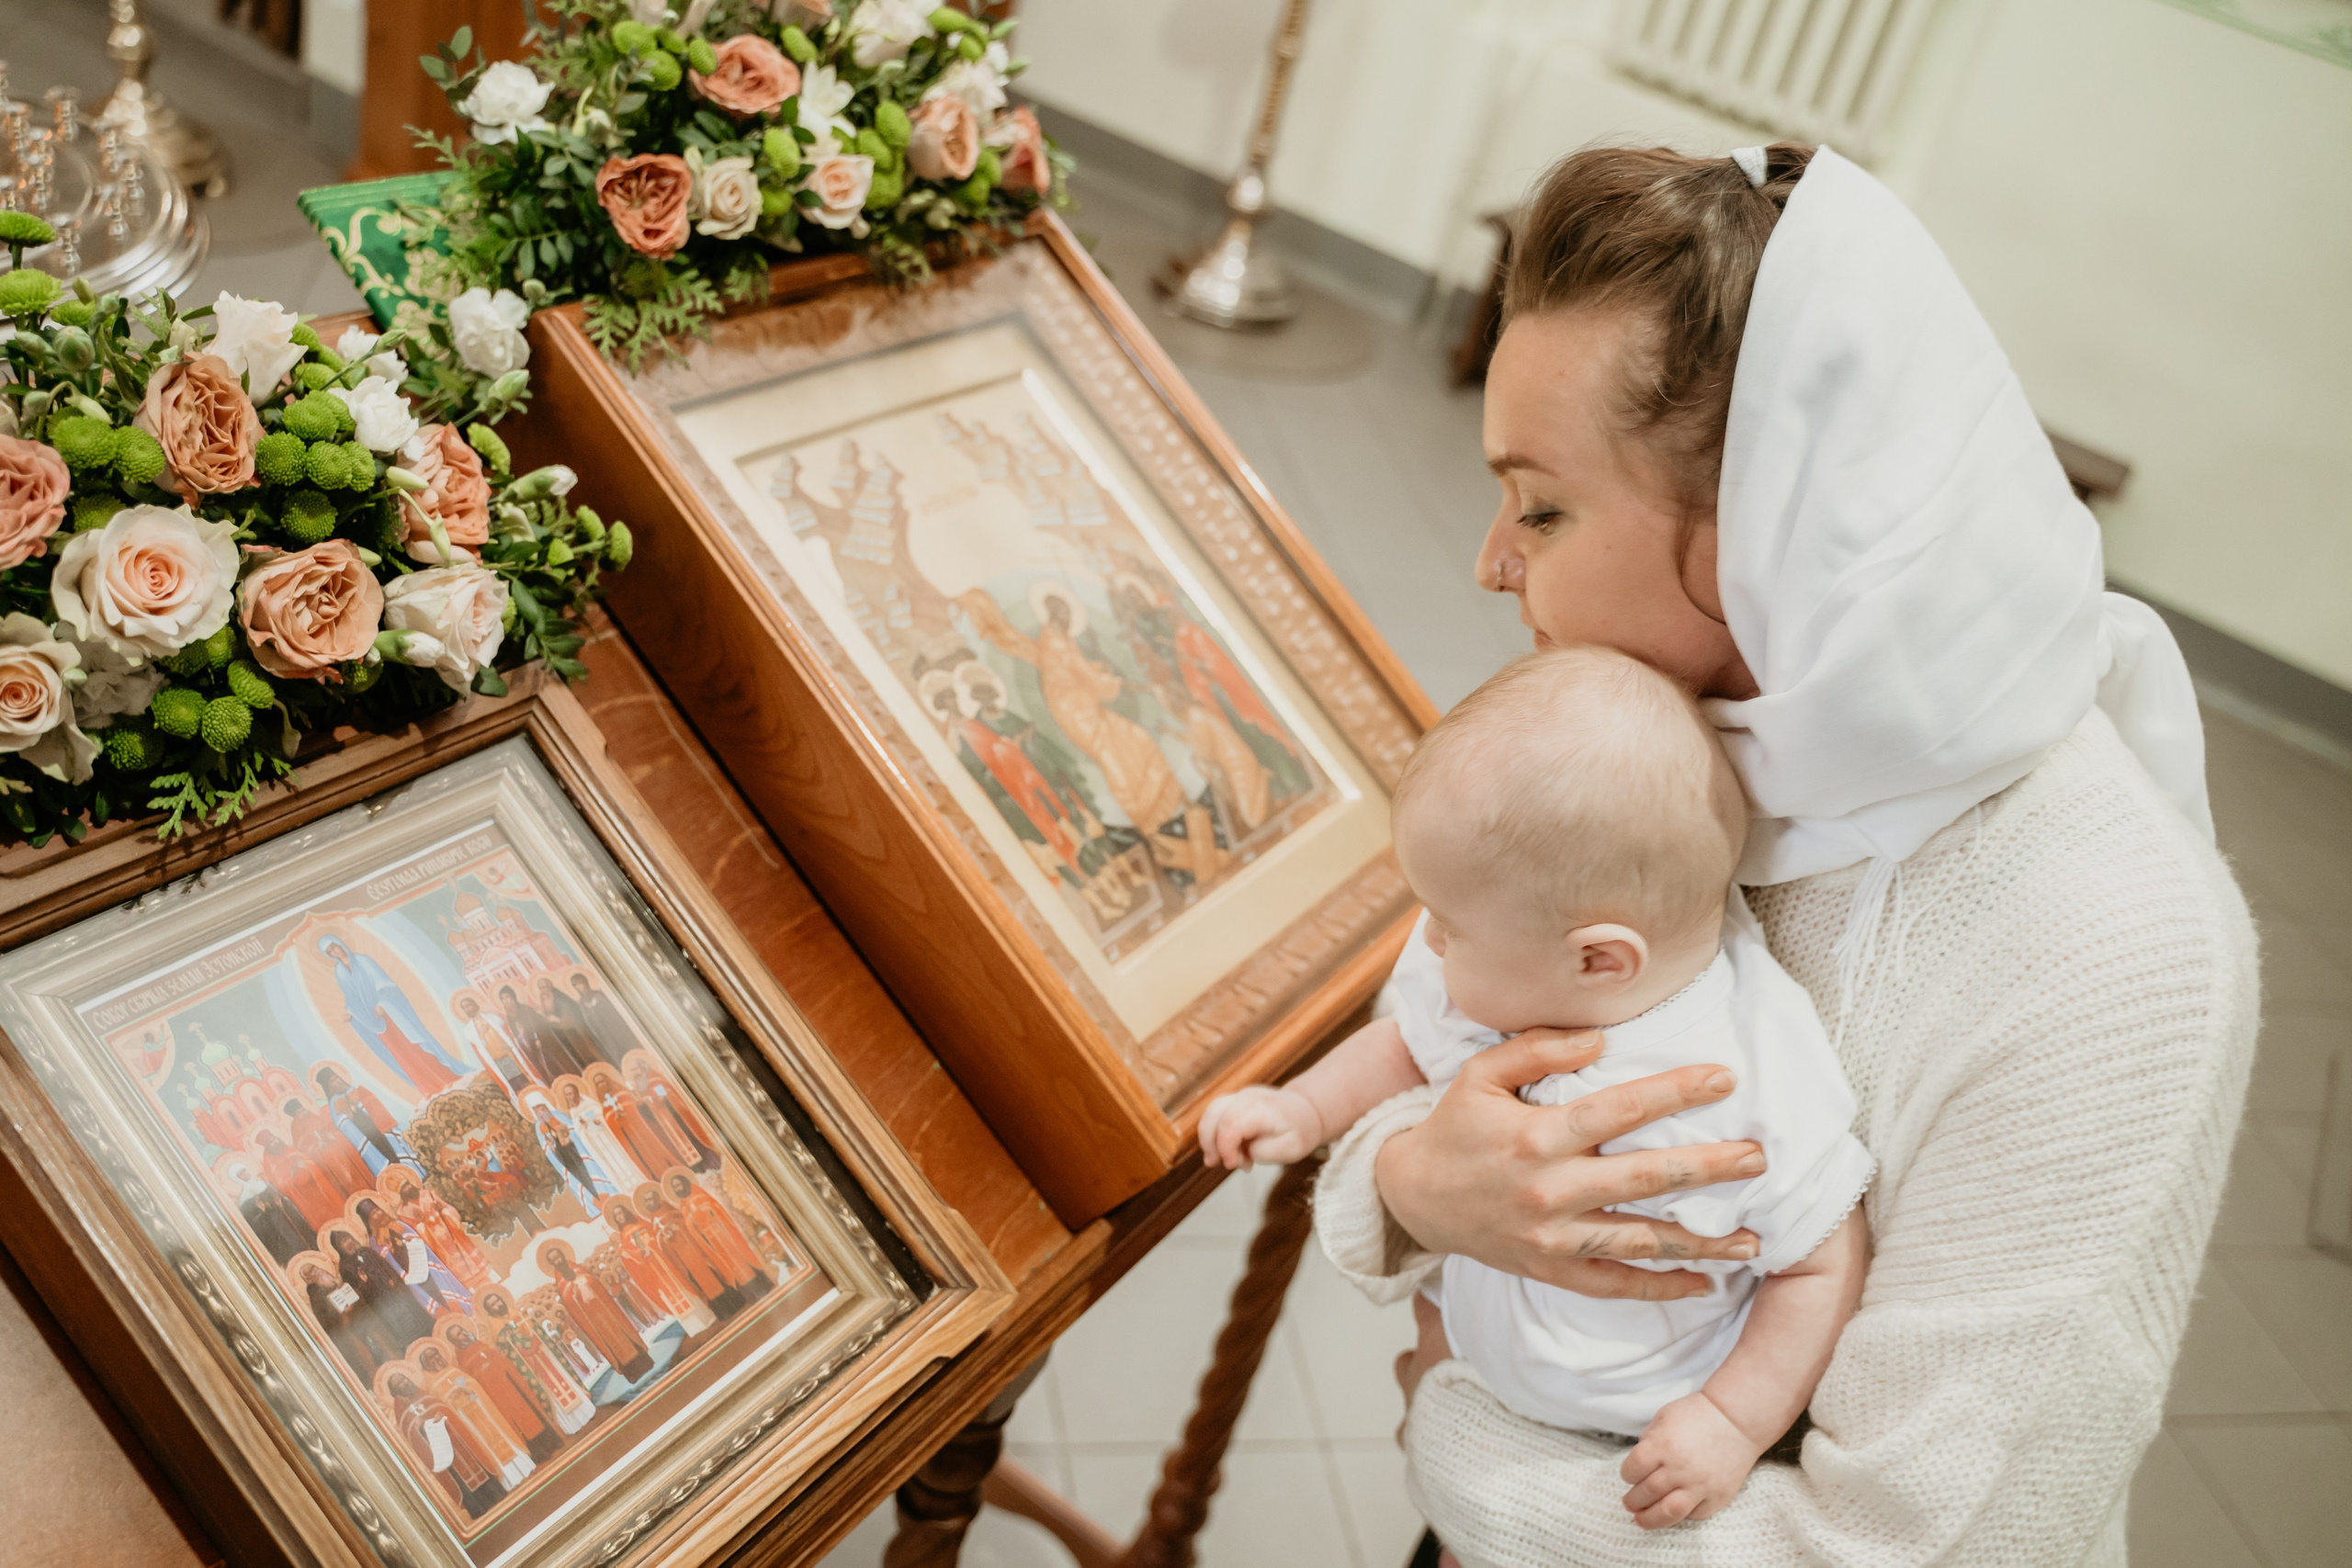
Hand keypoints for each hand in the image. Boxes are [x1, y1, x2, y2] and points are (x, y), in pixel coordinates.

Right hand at [1198, 1086, 1322, 1168]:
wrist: (1307, 1112)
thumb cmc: (1299, 1131)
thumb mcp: (1290, 1149)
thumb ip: (1263, 1152)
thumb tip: (1243, 1151)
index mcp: (1263, 1108)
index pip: (1231, 1124)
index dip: (1225, 1148)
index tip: (1233, 1165)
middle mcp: (1248, 1097)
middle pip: (1214, 1113)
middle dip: (1210, 1142)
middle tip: (1218, 1164)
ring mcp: (1240, 1095)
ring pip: (1210, 1111)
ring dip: (1208, 1138)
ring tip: (1217, 1160)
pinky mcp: (1235, 1100)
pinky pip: (1215, 1114)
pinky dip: (1214, 1133)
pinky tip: (1227, 1151)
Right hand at [1372, 1028, 1763, 1298]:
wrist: (1413, 1198)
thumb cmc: (1455, 1127)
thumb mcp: (1481, 1075)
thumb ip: (1538, 1049)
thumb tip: (1601, 1042)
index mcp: (1537, 1135)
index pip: (1620, 1109)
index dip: (1676, 1091)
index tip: (1725, 1079)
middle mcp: (1550, 1189)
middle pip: (1645, 1179)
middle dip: (1709, 1168)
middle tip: (1758, 1159)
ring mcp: (1553, 1237)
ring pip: (1640, 1241)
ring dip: (1700, 1242)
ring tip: (1753, 1240)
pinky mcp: (1551, 1269)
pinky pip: (1614, 1286)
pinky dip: (1660, 1289)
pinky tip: (1702, 1285)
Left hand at [1619, 1392, 1765, 1528]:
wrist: (1736, 1420)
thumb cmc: (1697, 1415)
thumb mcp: (1664, 1417)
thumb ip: (1649, 1441)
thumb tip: (1639, 1466)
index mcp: (1663, 1444)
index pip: (1633, 1469)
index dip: (1627, 1474)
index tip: (1628, 1476)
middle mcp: (1680, 1468)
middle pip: (1647, 1493)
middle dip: (1633, 1501)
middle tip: (1628, 1503)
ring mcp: (1701, 1485)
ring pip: (1669, 1512)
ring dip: (1650, 1519)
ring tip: (1640, 1519)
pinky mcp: (1718, 1497)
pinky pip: (1694, 1515)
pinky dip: (1680, 1515)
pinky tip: (1671, 1511)